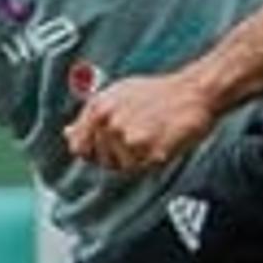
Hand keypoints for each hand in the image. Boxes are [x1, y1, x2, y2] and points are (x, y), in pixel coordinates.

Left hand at [67, 69, 217, 174]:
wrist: (194, 92)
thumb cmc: (158, 92)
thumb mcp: (118, 96)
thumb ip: (91, 117)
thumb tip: (68, 134)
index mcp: (98, 108)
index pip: (79, 146)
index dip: (92, 151)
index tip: (107, 145)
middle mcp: (110, 123)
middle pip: (101, 160)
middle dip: (116, 155)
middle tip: (139, 135)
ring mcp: (129, 139)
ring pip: (121, 167)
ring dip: (135, 159)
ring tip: (151, 136)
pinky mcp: (150, 153)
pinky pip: (141, 169)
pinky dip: (151, 161)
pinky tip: (161, 142)